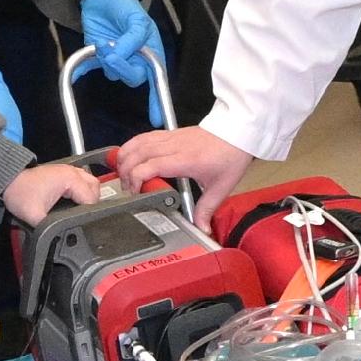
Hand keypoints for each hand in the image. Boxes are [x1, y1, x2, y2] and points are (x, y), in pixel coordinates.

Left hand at [1, 161, 103, 227]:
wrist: (8, 181)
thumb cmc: (19, 192)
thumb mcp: (34, 215)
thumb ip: (48, 228)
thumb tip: (58, 238)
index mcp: (69, 179)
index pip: (91, 199)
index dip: (87, 213)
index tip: (80, 223)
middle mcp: (72, 172)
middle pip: (95, 190)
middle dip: (91, 205)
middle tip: (80, 217)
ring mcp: (68, 171)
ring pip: (91, 184)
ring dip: (88, 197)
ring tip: (79, 211)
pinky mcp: (64, 173)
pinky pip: (82, 181)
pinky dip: (82, 191)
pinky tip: (74, 202)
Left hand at [76, 0, 166, 109]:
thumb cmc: (126, 6)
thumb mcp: (137, 20)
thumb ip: (132, 40)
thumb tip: (121, 56)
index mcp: (151, 53)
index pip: (156, 80)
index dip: (156, 100)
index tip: (156, 119)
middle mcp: (135, 59)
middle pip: (132, 77)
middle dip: (121, 67)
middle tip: (111, 53)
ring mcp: (117, 59)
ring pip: (112, 72)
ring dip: (106, 59)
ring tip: (103, 41)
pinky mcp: (98, 56)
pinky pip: (91, 68)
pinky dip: (82, 70)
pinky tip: (77, 75)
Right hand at [116, 123, 249, 216]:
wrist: (238, 131)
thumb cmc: (230, 156)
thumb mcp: (221, 187)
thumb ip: (207, 209)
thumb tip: (202, 229)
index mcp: (185, 160)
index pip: (151, 166)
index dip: (136, 179)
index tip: (135, 193)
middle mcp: (174, 146)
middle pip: (138, 154)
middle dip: (126, 172)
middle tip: (126, 189)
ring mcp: (170, 137)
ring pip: (137, 142)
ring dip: (125, 157)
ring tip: (123, 174)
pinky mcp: (170, 133)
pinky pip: (144, 136)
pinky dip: (132, 145)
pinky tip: (130, 156)